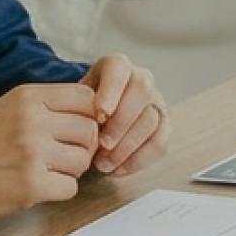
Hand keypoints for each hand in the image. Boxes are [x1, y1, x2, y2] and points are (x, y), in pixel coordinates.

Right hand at [0, 82, 98, 223]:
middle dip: (82, 146)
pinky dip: (60, 191)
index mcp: (28, 96)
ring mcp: (33, 152)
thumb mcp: (8, 107)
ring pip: (83, 160)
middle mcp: (33, 120)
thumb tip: (89, 111)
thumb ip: (45, 105)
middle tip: (63, 155)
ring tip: (48, 170)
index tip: (77, 129)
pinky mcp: (32, 184)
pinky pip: (71, 187)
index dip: (89, 116)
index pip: (86, 97)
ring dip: (72, 170)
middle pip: (90, 130)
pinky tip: (39, 186)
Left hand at [79, 54, 171, 176]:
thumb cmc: (80, 110)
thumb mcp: (72, 102)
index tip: (99, 115)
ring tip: (103, 164)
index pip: (119, 68)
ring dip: (127, 146)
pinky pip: (159, 143)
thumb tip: (79, 124)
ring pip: (151, 119)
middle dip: (122, 121)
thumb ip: (77, 107)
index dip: (112, 91)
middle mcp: (140, 79)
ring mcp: (155, 102)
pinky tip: (117, 170)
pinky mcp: (164, 127)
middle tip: (102, 144)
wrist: (92, 123)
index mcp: (116, 66)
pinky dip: (138, 160)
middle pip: (142, 91)